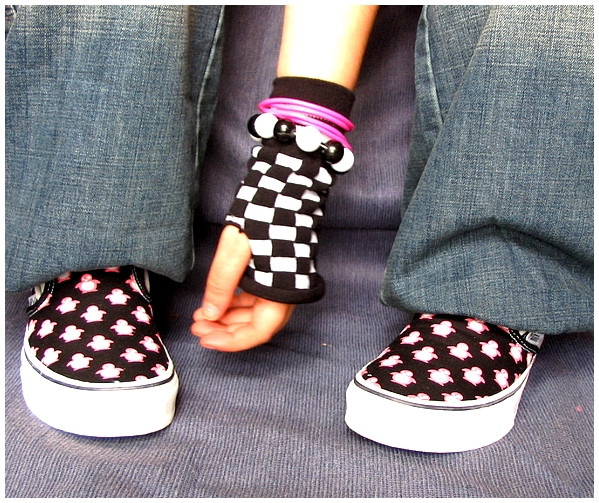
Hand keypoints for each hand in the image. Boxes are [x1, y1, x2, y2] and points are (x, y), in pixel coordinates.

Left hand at [191, 225, 295, 351]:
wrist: (284, 192)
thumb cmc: (264, 215)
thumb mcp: (234, 250)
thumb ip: (221, 285)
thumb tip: (210, 314)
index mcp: (281, 291)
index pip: (258, 332)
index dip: (231, 341)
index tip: (206, 340)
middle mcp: (285, 293)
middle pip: (256, 326)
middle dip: (225, 331)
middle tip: (198, 328)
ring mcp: (281, 285)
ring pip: (254, 314)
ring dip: (229, 319)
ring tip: (202, 317)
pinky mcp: (275, 276)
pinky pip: (255, 299)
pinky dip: (236, 304)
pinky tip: (217, 303)